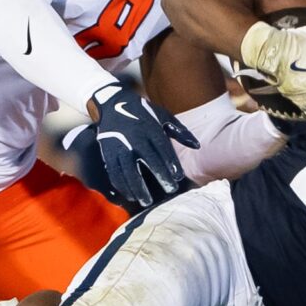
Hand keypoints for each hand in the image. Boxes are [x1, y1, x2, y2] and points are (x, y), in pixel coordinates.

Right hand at [89, 84, 198, 207]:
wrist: (112, 103)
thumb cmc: (142, 112)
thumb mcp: (162, 115)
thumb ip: (180, 131)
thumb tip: (197, 146)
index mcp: (150, 128)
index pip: (162, 148)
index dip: (170, 163)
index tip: (178, 177)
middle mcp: (135, 138)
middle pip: (148, 160)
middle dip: (160, 176)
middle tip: (169, 191)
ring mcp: (120, 146)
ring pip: (129, 170)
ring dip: (137, 187)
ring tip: (146, 201)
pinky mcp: (108, 153)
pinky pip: (114, 172)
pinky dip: (121, 185)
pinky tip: (130, 195)